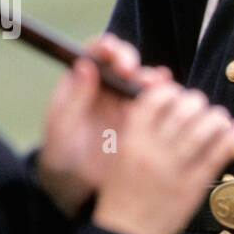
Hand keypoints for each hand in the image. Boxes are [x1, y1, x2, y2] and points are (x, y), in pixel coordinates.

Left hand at [38, 35, 170, 215]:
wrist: (77, 185)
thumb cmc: (62, 153)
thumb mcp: (62, 126)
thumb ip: (74, 97)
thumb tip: (85, 65)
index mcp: (83, 82)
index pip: (96, 54)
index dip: (107, 48)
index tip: (112, 52)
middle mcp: (108, 87)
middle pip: (124, 63)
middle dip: (131, 62)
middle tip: (131, 72)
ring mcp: (127, 103)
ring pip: (144, 81)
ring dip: (151, 78)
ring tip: (154, 85)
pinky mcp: (145, 121)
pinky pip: (159, 104)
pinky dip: (167, 97)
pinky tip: (172, 96)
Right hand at [92, 84, 233, 233]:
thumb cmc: (120, 197)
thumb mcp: (118, 158)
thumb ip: (136, 131)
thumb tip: (162, 103)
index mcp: (131, 141)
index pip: (154, 99)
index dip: (170, 91)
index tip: (177, 94)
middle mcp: (153, 151)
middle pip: (183, 110)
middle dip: (196, 102)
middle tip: (201, 106)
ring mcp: (175, 169)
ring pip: (204, 129)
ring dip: (217, 118)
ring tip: (220, 118)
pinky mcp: (193, 187)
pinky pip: (217, 155)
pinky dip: (230, 138)